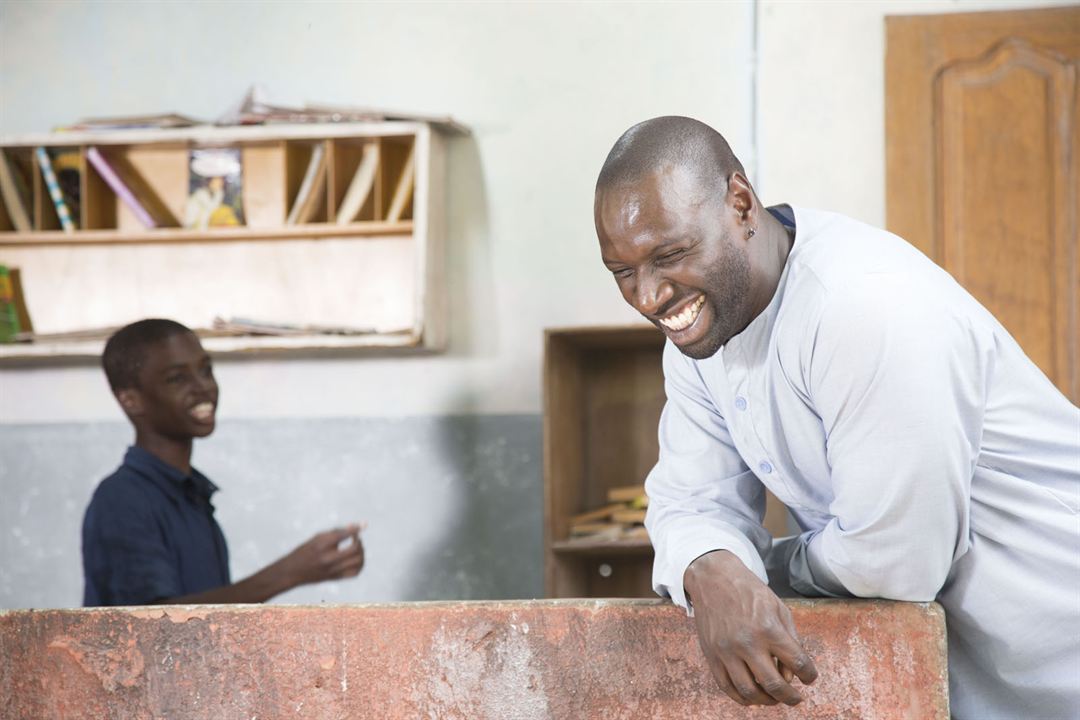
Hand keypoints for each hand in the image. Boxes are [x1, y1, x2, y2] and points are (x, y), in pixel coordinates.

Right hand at [278, 524, 364, 587]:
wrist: (292, 571)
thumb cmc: (306, 550)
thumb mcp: (317, 538)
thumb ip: (336, 532)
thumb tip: (355, 527)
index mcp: (321, 545)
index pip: (344, 534)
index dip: (356, 529)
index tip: (364, 525)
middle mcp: (328, 558)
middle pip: (354, 549)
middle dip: (358, 541)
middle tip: (356, 538)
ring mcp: (332, 570)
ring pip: (358, 561)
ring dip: (361, 552)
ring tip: (357, 548)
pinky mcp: (334, 578)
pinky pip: (355, 573)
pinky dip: (359, 564)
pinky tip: (355, 559)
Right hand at [684, 550, 817, 706]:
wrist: (713, 578)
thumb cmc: (750, 592)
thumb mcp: (778, 608)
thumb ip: (791, 641)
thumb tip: (792, 675)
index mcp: (768, 628)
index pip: (798, 663)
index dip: (809, 675)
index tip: (810, 678)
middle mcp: (747, 642)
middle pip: (773, 684)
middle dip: (790, 697)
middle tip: (796, 699)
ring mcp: (726, 650)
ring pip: (749, 691)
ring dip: (767, 701)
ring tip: (774, 698)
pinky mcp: (711, 655)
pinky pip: (727, 687)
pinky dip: (742, 698)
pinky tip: (753, 696)